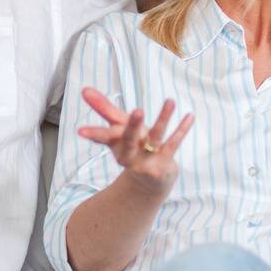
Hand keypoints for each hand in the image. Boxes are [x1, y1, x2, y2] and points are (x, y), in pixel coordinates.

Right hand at [77, 87, 194, 194]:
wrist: (149, 181)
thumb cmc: (132, 147)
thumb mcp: (118, 127)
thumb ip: (103, 108)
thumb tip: (85, 89)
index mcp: (117, 144)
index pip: (104, 136)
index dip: (93, 134)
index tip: (80, 131)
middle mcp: (131, 154)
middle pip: (130, 139)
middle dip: (133, 125)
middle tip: (137, 110)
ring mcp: (149, 158)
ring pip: (156, 137)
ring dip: (164, 119)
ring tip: (170, 101)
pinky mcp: (165, 161)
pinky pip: (174, 143)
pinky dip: (182, 129)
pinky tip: (190, 116)